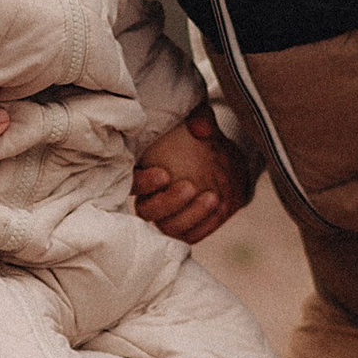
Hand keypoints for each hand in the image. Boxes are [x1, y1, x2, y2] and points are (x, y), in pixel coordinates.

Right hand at [134, 105, 249, 244]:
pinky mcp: (187, 229)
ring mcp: (168, 217)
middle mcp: (151, 199)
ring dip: (191, 216)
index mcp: (144, 173)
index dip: (143, 183)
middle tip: (190, 187)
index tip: (164, 174)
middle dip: (168, 202)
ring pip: (169, 228)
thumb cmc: (203, 143)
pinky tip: (221, 207)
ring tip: (213, 197)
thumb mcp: (201, 126)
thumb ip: (199, 121)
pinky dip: (206, 225)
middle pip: (147, 211)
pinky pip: (191, 236)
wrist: (226, 165)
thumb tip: (201, 126)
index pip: (132, 183)